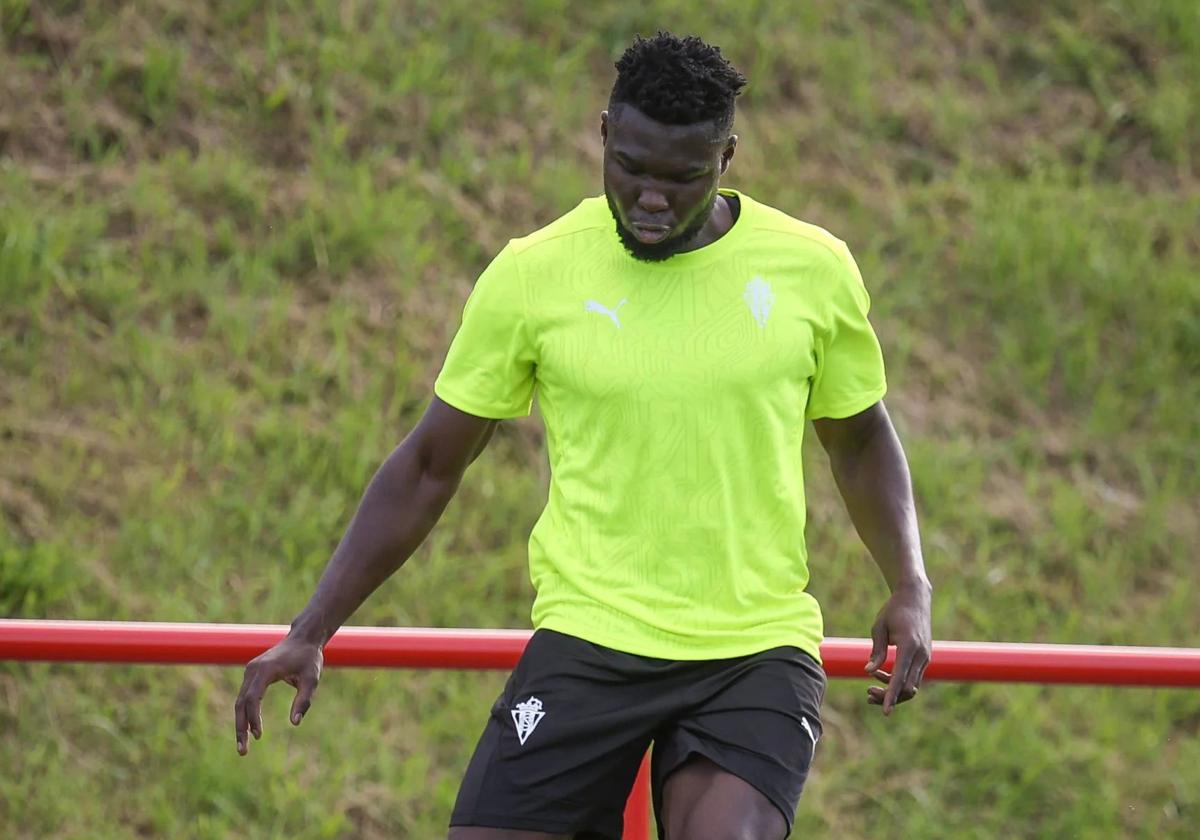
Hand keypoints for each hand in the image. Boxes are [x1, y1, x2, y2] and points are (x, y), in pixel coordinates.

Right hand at [234, 635, 323, 754]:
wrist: (303, 639)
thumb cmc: (309, 659)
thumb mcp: (312, 679)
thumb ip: (304, 700)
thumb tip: (295, 723)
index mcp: (266, 670)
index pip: (252, 698)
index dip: (253, 718)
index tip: (259, 735)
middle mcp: (253, 670)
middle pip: (241, 703)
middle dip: (240, 728)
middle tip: (243, 751)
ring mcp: (250, 671)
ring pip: (240, 702)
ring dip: (241, 724)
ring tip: (244, 746)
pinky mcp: (252, 674)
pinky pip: (245, 697)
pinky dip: (245, 714)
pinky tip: (248, 730)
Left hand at [864, 582, 931, 714]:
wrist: (915, 597)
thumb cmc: (893, 610)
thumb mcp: (879, 627)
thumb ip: (876, 650)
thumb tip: (867, 671)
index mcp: (909, 647)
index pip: (900, 679)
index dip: (891, 696)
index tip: (884, 712)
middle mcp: (921, 655)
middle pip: (907, 688)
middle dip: (888, 696)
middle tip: (868, 694)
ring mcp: (926, 657)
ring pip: (912, 686)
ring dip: (893, 691)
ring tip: (870, 689)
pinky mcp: (924, 657)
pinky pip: (913, 677)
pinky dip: (898, 681)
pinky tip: (880, 675)